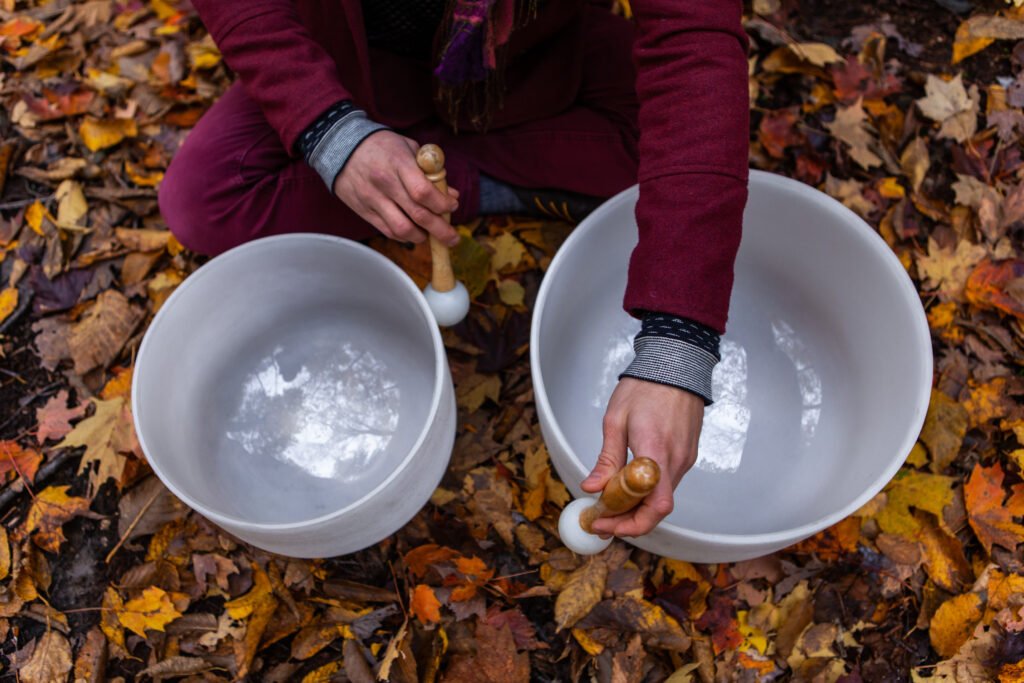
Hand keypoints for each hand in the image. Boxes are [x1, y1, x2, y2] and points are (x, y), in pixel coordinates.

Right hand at [333, 131, 460, 244]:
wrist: (340, 146)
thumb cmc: (381, 146)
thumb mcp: (408, 148)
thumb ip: (431, 171)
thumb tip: (451, 195)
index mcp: (398, 163)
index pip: (423, 192)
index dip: (442, 204)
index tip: (452, 206)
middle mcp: (384, 183)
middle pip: (417, 215)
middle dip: (440, 230)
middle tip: (453, 237)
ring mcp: (372, 199)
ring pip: (402, 229)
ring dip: (422, 236)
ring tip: (432, 235)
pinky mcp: (364, 211)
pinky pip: (388, 231)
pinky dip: (405, 236)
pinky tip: (414, 233)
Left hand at [580, 377, 703, 537]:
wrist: (676, 365)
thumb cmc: (646, 387)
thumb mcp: (615, 421)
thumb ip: (607, 459)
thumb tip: (593, 487)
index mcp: (656, 451)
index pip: (653, 506)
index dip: (628, 524)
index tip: (603, 523)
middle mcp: (676, 460)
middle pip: (657, 509)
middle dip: (628, 521)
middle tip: (602, 521)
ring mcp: (685, 458)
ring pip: (662, 497)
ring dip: (637, 507)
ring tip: (610, 503)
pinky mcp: (687, 454)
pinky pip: (667, 483)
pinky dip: (647, 492)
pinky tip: (629, 487)